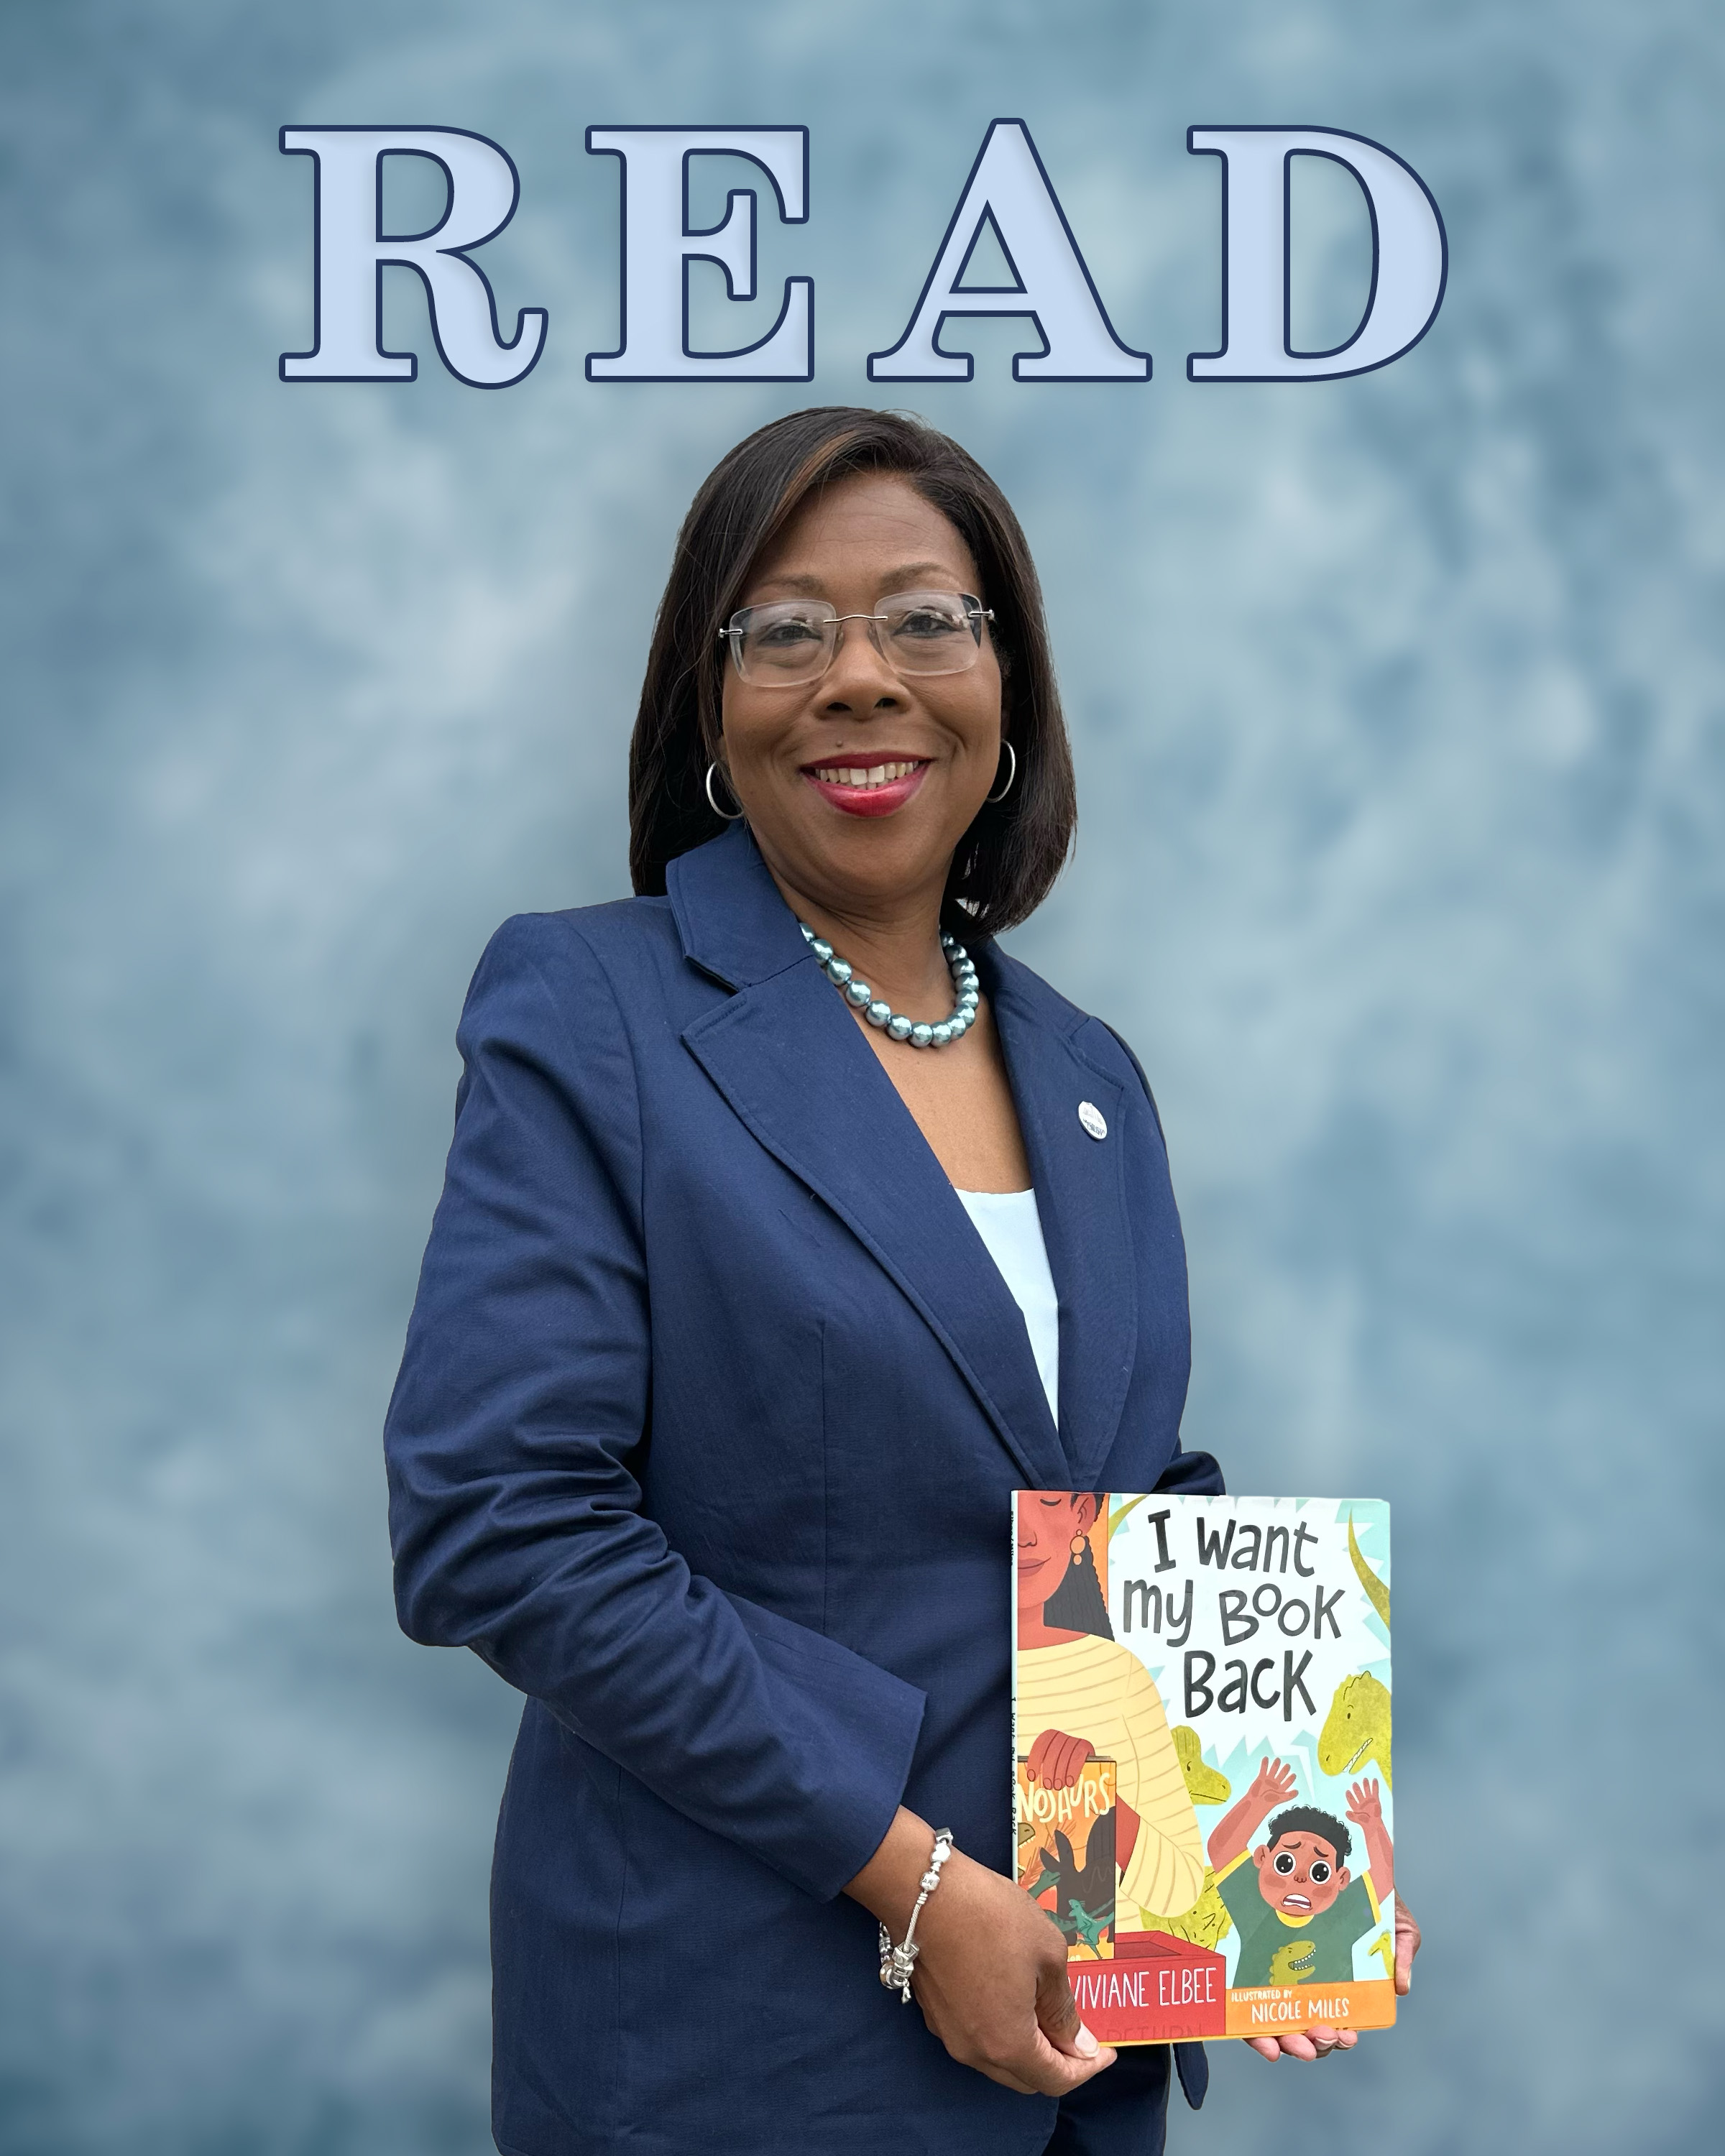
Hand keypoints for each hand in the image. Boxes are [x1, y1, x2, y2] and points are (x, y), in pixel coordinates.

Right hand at [847, 1809, 1114, 2097]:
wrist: (923, 1890)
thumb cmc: (991, 1917)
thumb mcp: (1047, 1954)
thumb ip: (1063, 2007)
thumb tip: (1077, 2043)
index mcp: (1008, 2043)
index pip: (1055, 2079)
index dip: (1087, 2070)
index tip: (1106, 2052)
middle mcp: (975, 2051)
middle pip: (1026, 2078)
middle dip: (1058, 2063)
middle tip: (1080, 2034)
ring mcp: (949, 2033)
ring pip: (999, 2061)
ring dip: (1029, 2048)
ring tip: (1048, 2012)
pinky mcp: (934, 2012)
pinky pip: (977, 2039)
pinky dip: (1002, 2032)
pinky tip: (1013, 1998)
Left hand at [1027, 1727, 1094, 1793]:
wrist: (1086, 1761)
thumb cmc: (1064, 1765)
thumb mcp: (1052, 1763)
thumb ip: (1043, 1766)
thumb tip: (1030, 1776)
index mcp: (1049, 1737)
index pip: (1039, 1746)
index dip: (1034, 1762)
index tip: (1032, 1777)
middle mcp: (1061, 1736)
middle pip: (1052, 1753)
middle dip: (1048, 1771)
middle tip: (1048, 1786)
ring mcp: (1074, 1739)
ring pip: (1065, 1756)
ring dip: (1060, 1774)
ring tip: (1058, 1787)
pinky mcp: (1086, 1745)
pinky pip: (1078, 1758)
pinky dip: (1073, 1772)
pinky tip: (1070, 1783)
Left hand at [1244, 1890, 1421, 2061]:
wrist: (1331, 1859)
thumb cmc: (1370, 1899)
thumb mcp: (1396, 1923)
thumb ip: (1403, 1951)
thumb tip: (1401, 1987)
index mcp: (1340, 1987)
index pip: (1338, 2024)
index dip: (1340, 2036)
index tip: (1346, 2034)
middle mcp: (1308, 1990)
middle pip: (1308, 2032)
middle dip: (1316, 2044)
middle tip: (1322, 2034)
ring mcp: (1279, 1982)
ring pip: (1279, 2027)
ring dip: (1288, 2044)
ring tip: (1296, 2042)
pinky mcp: (1252, 1971)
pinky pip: (1248, 2010)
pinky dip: (1255, 2033)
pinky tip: (1264, 2039)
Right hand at [1246, 1757, 1296, 1812]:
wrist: (1256, 1803)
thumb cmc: (1267, 1803)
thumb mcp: (1279, 1799)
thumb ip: (1288, 1795)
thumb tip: (1297, 1792)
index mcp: (1280, 1789)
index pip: (1287, 1783)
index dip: (1290, 1779)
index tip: (1294, 1775)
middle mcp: (1275, 1784)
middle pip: (1281, 1775)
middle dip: (1284, 1770)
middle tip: (1288, 1765)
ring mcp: (1268, 1780)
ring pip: (1273, 1770)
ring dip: (1275, 1765)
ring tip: (1278, 1759)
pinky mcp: (1261, 1778)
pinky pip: (1263, 1769)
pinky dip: (1264, 1764)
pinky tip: (1265, 1758)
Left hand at [1345, 1779, 1381, 1828]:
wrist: (1374, 1824)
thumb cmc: (1365, 1822)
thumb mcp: (1356, 1819)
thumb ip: (1351, 1816)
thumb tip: (1346, 1813)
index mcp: (1356, 1806)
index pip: (1351, 1799)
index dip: (1349, 1796)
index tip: (1347, 1791)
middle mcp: (1361, 1802)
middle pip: (1358, 1793)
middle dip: (1356, 1788)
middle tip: (1354, 1783)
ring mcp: (1368, 1800)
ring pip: (1366, 1790)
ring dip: (1365, 1785)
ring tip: (1365, 1779)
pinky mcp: (1375, 1799)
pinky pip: (1374, 1791)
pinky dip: (1374, 1785)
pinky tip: (1374, 1780)